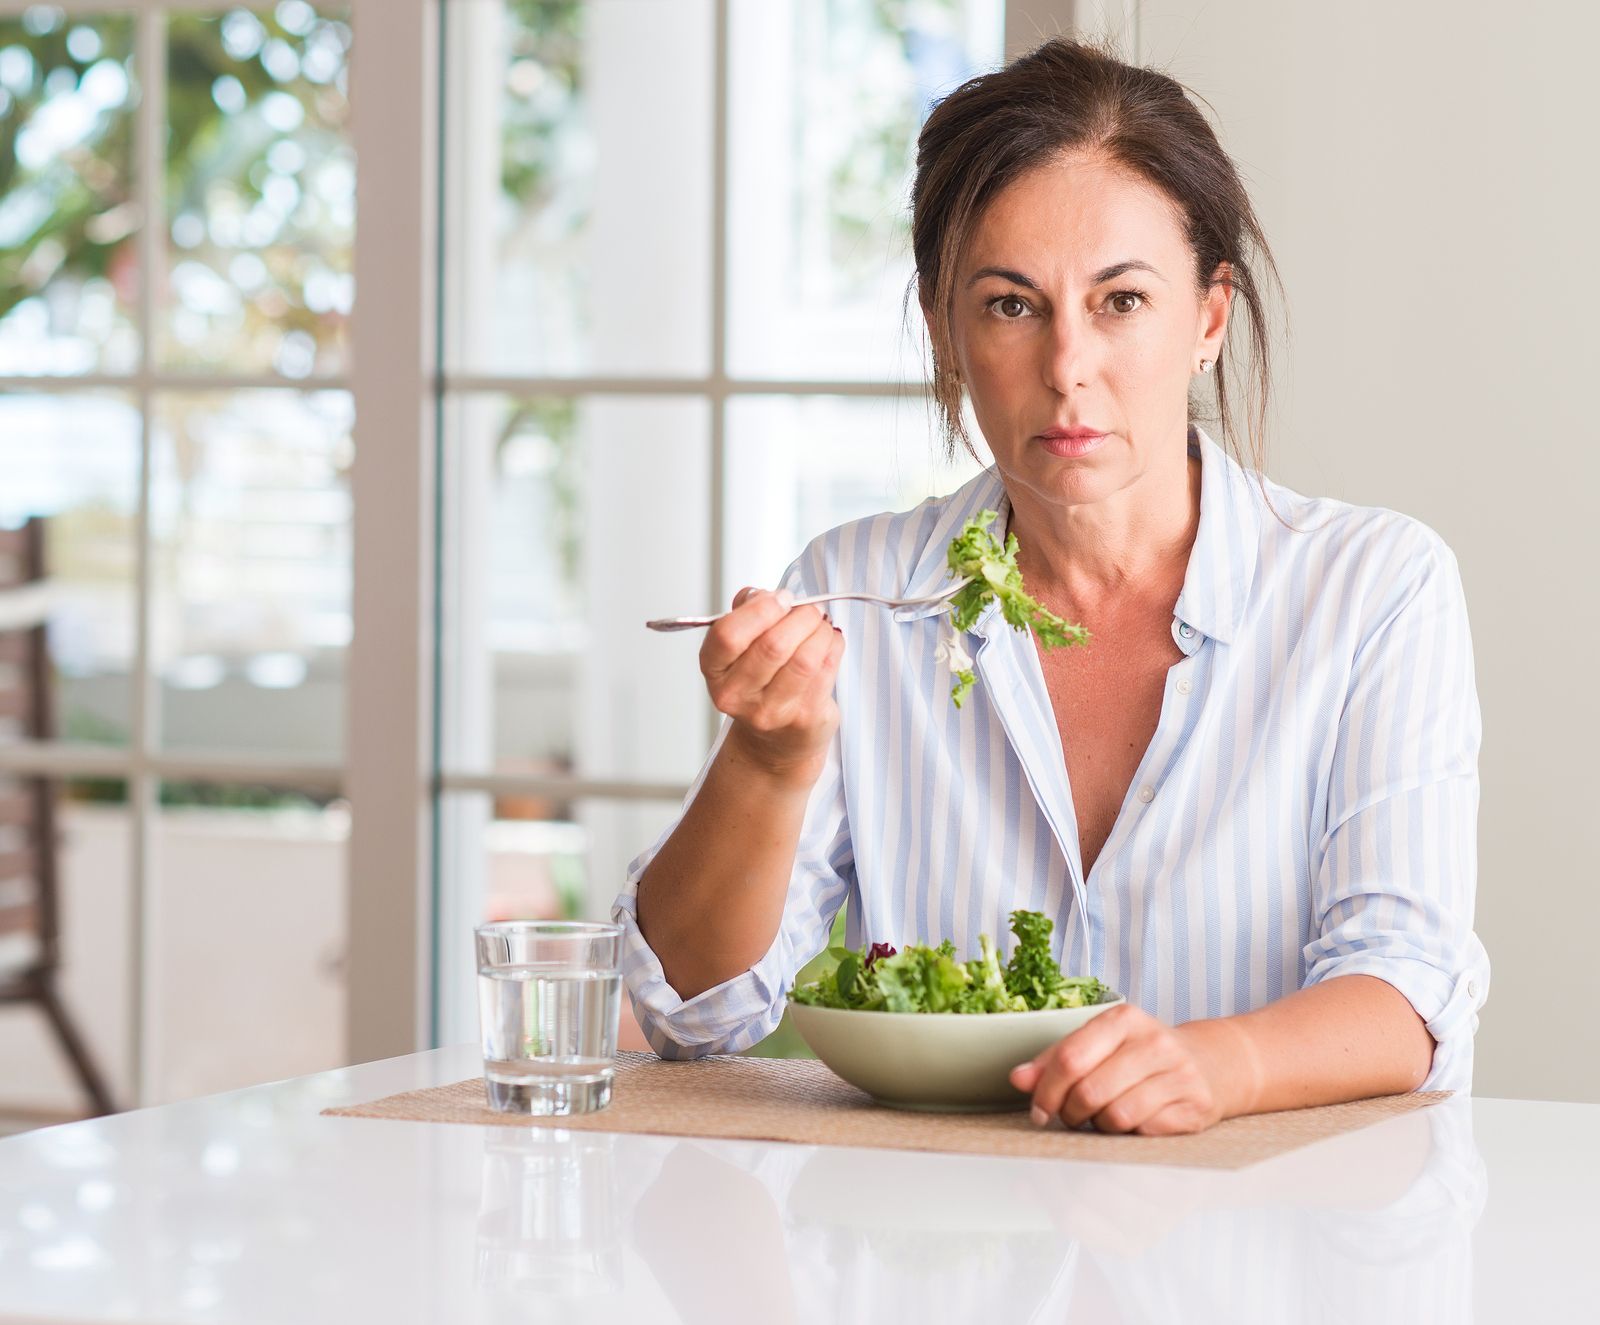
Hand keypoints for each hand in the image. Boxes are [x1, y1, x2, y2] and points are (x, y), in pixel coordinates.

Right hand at [700, 586, 844, 783]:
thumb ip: (747, 612)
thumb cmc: (761, 681)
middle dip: (800, 616)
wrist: (776, 740)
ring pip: (805, 658)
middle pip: (773, 645)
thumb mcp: (742, 645)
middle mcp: (736, 695)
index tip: (780, 598)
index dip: (760, 609)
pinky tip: (828, 643)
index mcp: (715, 669)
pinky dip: (833, 646)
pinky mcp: (803, 718)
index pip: (728, 635)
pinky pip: (826, 670)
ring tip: (820, 626)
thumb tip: (766, 595)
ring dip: (820, 631)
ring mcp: (770, 712)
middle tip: (809, 610)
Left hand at [1008, 1004, 1248, 1135]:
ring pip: (1115, 1116)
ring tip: (1102, 1118)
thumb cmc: (1141, 1055)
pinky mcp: (1195, 1107)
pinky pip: (1145, 1132)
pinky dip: (1130, 1134)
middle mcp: (1154, 1042)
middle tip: (1071, 1116)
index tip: (1039, 1110)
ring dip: (1100, 1126)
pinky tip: (1132, 1122)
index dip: (1046, 1090)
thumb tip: (1017, 1078)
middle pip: (1089, 1091)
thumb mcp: (1100, 1043)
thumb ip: (1056, 1059)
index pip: (1070, 1058)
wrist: (1211, 1064)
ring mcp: (1179, 1075)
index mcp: (1123, 1019)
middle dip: (1070, 1113)